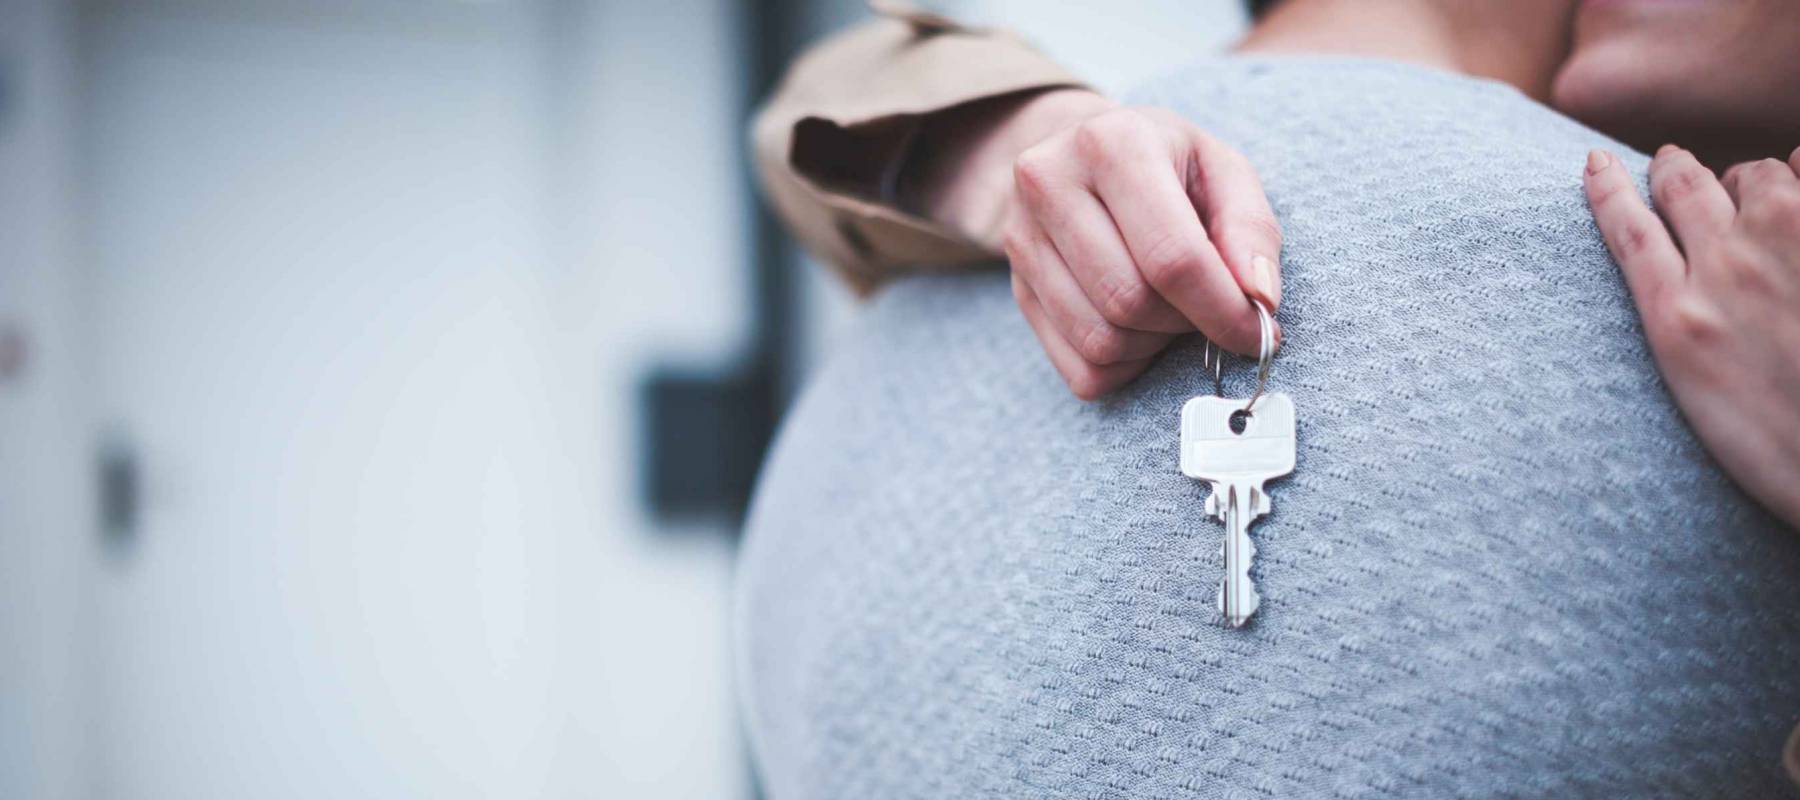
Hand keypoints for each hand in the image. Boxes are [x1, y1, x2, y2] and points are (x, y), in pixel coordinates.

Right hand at [905, 89, 1281, 399]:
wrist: (1079, 158)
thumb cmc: (1164, 164)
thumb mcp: (1221, 169)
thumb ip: (1250, 230)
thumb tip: (1259, 299)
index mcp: (1112, 143)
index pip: (1171, 256)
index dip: (1223, 309)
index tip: (1257, 333)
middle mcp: (1049, 184)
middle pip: (1130, 302)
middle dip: (1185, 323)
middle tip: (1207, 307)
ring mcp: (1020, 240)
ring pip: (1101, 342)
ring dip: (1153, 346)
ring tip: (1171, 310)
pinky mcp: (1016, 290)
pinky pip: (1080, 370)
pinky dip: (1124, 367)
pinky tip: (1138, 329)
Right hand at [1583, 144, 1799, 526]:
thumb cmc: (1789, 451)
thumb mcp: (1709, 402)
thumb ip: (1687, 337)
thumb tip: (1679, 303)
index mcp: (1678, 322)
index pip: (1629, 232)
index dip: (1608, 190)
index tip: (1597, 163)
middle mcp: (1724, 272)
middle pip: (1684, 185)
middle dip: (1676, 168)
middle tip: (1674, 164)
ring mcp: (1789, 246)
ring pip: (1753, 174)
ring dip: (1747, 177)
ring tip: (1753, 188)